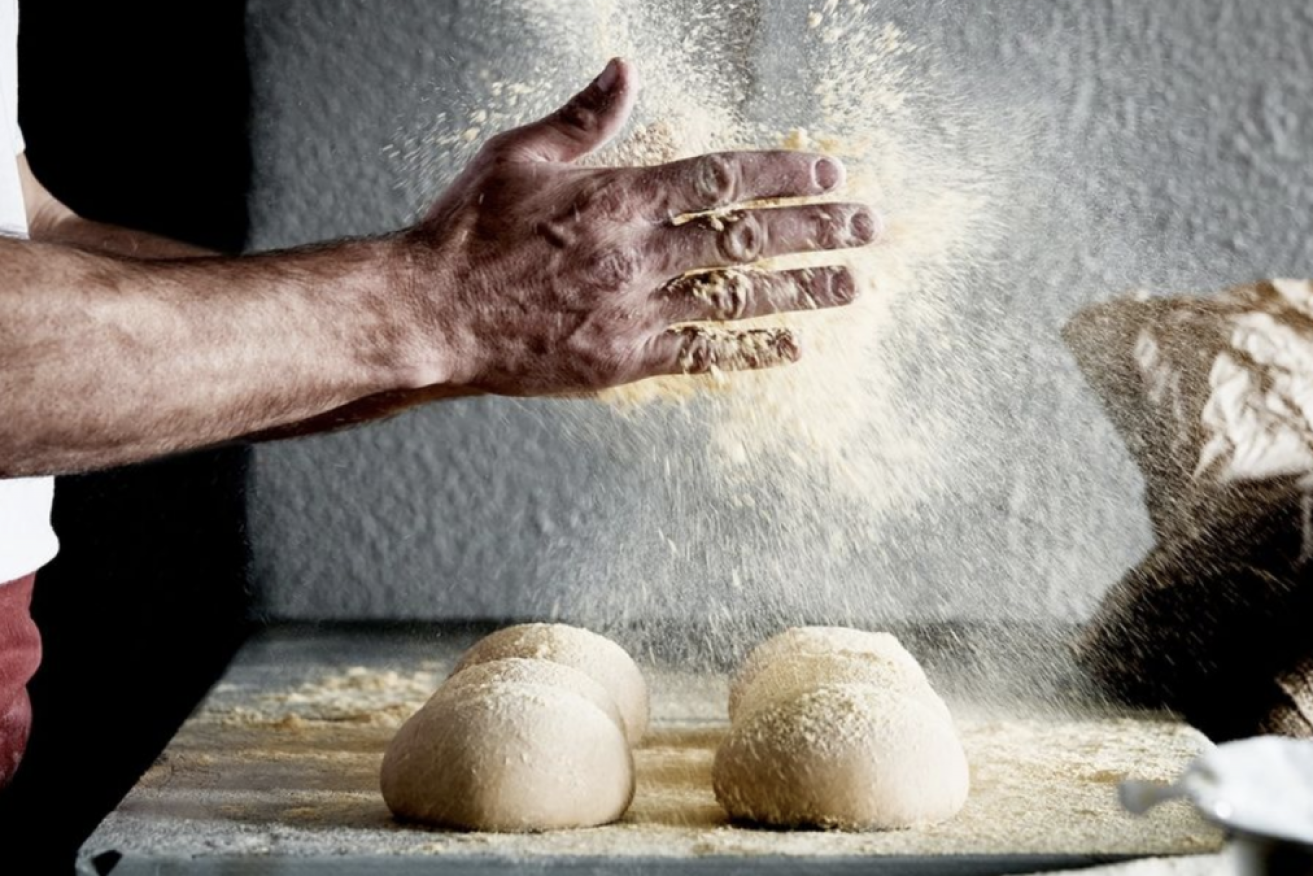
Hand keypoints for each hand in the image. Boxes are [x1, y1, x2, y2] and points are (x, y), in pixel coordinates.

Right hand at [400, 57, 879, 395]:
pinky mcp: (623, 361)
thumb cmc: (466, 231)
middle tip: (867, 227)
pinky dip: (748, 351)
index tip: (830, 171)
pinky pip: (701, 356)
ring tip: (850, 285)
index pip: (724, 178)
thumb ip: (582, 117)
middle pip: (748, 236)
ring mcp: (636, 311)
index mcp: (620, 196)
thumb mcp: (517, 156)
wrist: (431, 317)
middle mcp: (640, 253)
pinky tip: (789, 347)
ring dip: (801, 291)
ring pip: (737, 297)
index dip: (784, 173)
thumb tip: (625, 67)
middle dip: (816, 229)